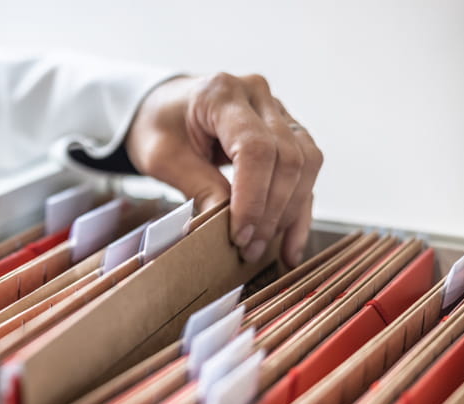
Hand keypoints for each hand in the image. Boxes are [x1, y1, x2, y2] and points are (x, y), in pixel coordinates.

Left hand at [125, 73, 322, 266]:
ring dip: (290, 213)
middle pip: (286, 157)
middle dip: (271, 211)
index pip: (254, 148)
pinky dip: (299, 209)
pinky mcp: (287, 132)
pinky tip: (290, 243)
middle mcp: (258, 96)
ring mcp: (278, 111)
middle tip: (249, 249)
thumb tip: (227, 226)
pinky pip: (305, 171)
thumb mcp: (162, 157)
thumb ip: (196, 185)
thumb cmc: (158, 126)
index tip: (240, 234)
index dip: (252, 197)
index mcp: (221, 94)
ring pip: (305, 164)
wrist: (163, 107)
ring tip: (267, 250)